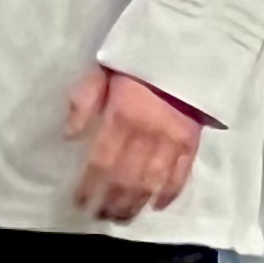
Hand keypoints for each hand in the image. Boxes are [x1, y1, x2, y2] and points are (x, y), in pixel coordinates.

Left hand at [65, 66, 205, 221]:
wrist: (190, 45)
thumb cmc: (140, 59)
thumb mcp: (103, 69)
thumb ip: (84, 100)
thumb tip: (70, 136)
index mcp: (122, 116)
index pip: (101, 162)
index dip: (90, 187)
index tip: (80, 202)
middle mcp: (147, 134)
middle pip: (125, 179)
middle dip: (111, 202)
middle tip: (100, 216)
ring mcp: (172, 140)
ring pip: (152, 182)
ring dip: (135, 204)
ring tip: (123, 217)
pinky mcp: (193, 140)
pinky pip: (182, 174)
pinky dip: (170, 193)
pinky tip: (157, 205)